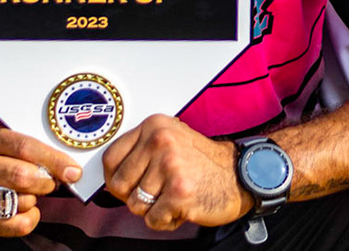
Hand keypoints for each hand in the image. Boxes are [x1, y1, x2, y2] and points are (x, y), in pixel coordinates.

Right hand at [0, 126, 78, 241]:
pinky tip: (25, 210)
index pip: (24, 147)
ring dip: (34, 200)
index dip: (53, 159)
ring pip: (21, 201)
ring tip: (28, 194)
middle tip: (51, 182)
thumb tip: (68, 166)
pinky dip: (29, 219)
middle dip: (46, 182)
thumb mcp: (1, 145)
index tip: (74, 171)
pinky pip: (16, 224)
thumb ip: (29, 149)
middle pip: (23, 176)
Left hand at [101, 115, 251, 232]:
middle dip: (135, 196)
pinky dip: (166, 220)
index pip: (110, 159)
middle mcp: (160, 141)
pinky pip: (152, 220)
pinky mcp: (180, 192)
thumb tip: (108, 174)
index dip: (115, 178)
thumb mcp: (170, 140)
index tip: (128, 184)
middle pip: (118, 185)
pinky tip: (182, 207)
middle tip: (157, 193)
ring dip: (154, 209)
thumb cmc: (202, 162)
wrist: (239, 176)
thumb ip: (140, 151)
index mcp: (154, 126)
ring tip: (173, 197)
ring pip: (135, 205)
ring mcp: (170, 166)